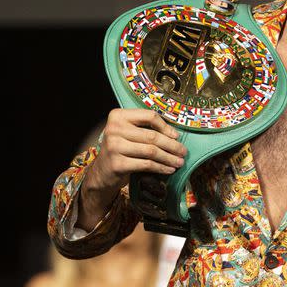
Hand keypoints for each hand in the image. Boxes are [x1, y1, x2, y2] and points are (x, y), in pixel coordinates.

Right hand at [79, 108, 186, 229]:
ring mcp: (114, 147)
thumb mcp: (128, 133)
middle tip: (183, 152)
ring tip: (179, 162)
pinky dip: (161, 167)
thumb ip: (146, 129)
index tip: (176, 136)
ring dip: (169, 158)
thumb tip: (175, 135)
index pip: (149, 116)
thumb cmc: (121, 148)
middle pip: (152, 136)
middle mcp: (114, 129)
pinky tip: (169, 169)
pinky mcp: (117, 164)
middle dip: (172, 145)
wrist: (102, 171)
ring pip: (151, 151)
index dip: (165, 126)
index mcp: (118, 116)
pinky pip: (146, 164)